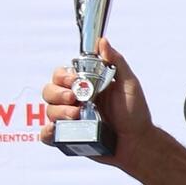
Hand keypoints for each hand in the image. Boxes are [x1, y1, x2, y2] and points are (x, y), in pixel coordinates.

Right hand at [38, 37, 152, 157]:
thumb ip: (116, 62)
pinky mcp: (69, 138)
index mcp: (85, 86)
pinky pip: (48, 135)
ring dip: (59, 112)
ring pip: (49, 111)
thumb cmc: (135, 114)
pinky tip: (57, 131)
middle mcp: (74, 101)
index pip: (61, 75)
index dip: (62, 76)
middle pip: (49, 91)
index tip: (74, 81)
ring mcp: (70, 120)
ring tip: (77, 116)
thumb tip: (102, 42)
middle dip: (58, 93)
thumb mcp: (129, 84)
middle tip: (75, 99)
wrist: (137, 143)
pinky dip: (48, 133)